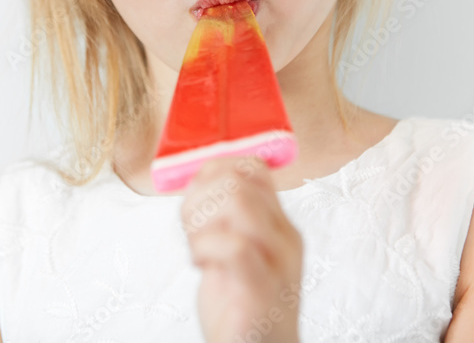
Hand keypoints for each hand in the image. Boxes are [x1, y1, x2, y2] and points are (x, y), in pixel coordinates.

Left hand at [181, 154, 303, 342]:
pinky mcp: (261, 289)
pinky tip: (200, 265)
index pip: (254, 168)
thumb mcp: (233, 249)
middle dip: (200, 196)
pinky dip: (204, 248)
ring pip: (238, 203)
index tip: (194, 193)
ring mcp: (276, 263)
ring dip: (200, 220)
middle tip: (190, 226)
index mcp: (277, 224)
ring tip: (196, 247)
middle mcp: (283, 238)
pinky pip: (235, 246)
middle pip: (239, 181)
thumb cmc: (239, 304)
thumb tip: (197, 177)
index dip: (215, 168)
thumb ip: (223, 216)